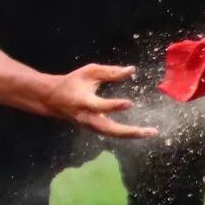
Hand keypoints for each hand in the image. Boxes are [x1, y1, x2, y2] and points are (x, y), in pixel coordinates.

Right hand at [44, 63, 159, 138]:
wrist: (53, 99)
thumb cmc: (72, 82)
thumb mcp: (89, 72)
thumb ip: (110, 72)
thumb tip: (131, 70)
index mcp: (83, 101)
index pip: (99, 106)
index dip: (113, 106)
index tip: (129, 103)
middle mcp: (87, 117)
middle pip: (110, 129)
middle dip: (130, 132)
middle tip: (150, 131)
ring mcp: (90, 126)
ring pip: (112, 134)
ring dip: (132, 134)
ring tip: (150, 132)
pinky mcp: (94, 129)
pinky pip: (111, 133)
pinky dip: (126, 134)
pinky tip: (139, 132)